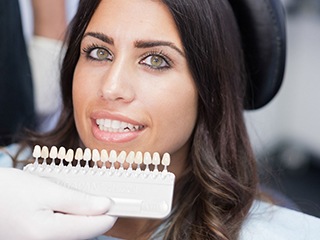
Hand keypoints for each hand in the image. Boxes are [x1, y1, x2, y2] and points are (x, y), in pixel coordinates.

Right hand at [0, 168, 116, 239]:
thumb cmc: (7, 191)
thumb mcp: (46, 191)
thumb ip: (78, 201)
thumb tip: (105, 206)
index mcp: (49, 235)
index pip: (95, 227)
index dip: (110, 211)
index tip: (119, 199)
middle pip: (85, 231)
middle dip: (93, 211)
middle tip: (93, 191)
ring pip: (74, 231)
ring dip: (79, 214)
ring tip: (68, 195)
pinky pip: (62, 231)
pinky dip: (67, 217)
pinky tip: (59, 204)